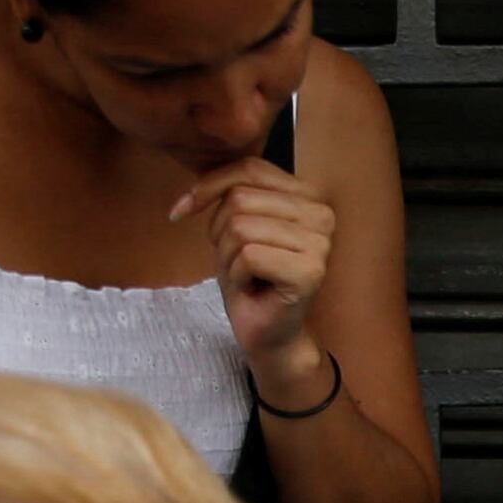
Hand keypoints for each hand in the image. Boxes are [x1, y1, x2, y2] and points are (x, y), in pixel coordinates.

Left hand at [176, 156, 337, 395]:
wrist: (268, 333)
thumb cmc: (252, 279)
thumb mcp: (234, 224)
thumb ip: (229, 192)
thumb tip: (192, 189)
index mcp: (308, 195)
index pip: (249, 168)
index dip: (208, 186)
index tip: (181, 211)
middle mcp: (321, 214)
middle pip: (240, 198)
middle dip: (221, 233)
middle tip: (238, 261)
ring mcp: (320, 243)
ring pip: (241, 227)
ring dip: (229, 258)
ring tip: (247, 276)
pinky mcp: (310, 271)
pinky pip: (249, 256)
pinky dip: (238, 275)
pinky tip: (253, 289)